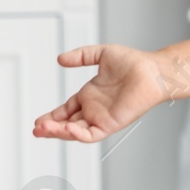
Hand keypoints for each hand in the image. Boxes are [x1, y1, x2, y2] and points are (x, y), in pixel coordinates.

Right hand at [32, 44, 167, 142]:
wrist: (152, 70)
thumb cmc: (134, 63)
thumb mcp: (101, 55)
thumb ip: (80, 56)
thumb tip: (60, 59)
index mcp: (90, 95)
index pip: (66, 110)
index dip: (52, 116)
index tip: (38, 120)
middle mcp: (95, 109)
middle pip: (67, 124)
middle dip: (51, 128)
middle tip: (36, 129)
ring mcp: (102, 117)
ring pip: (76, 132)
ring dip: (59, 132)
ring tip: (43, 130)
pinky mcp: (111, 123)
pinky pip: (91, 134)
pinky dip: (78, 134)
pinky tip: (66, 130)